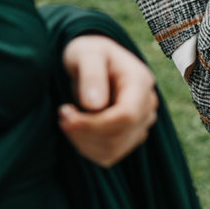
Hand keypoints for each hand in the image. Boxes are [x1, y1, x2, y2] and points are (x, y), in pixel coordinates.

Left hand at [58, 35, 158, 167]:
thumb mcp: (85, 54)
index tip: (65, 113)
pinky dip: (87, 147)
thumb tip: (95, 105)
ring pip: (113, 150)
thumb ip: (91, 75)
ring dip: (82, 141)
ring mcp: (142, 122)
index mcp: (140, 81)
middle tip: (62, 114)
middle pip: (118, 137)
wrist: (94, 60)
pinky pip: (109, 155)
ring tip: (67, 118)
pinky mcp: (131, 135)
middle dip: (83, 132)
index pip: (126, 116)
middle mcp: (147, 104)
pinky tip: (76, 128)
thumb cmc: (88, 53)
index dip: (94, 123)